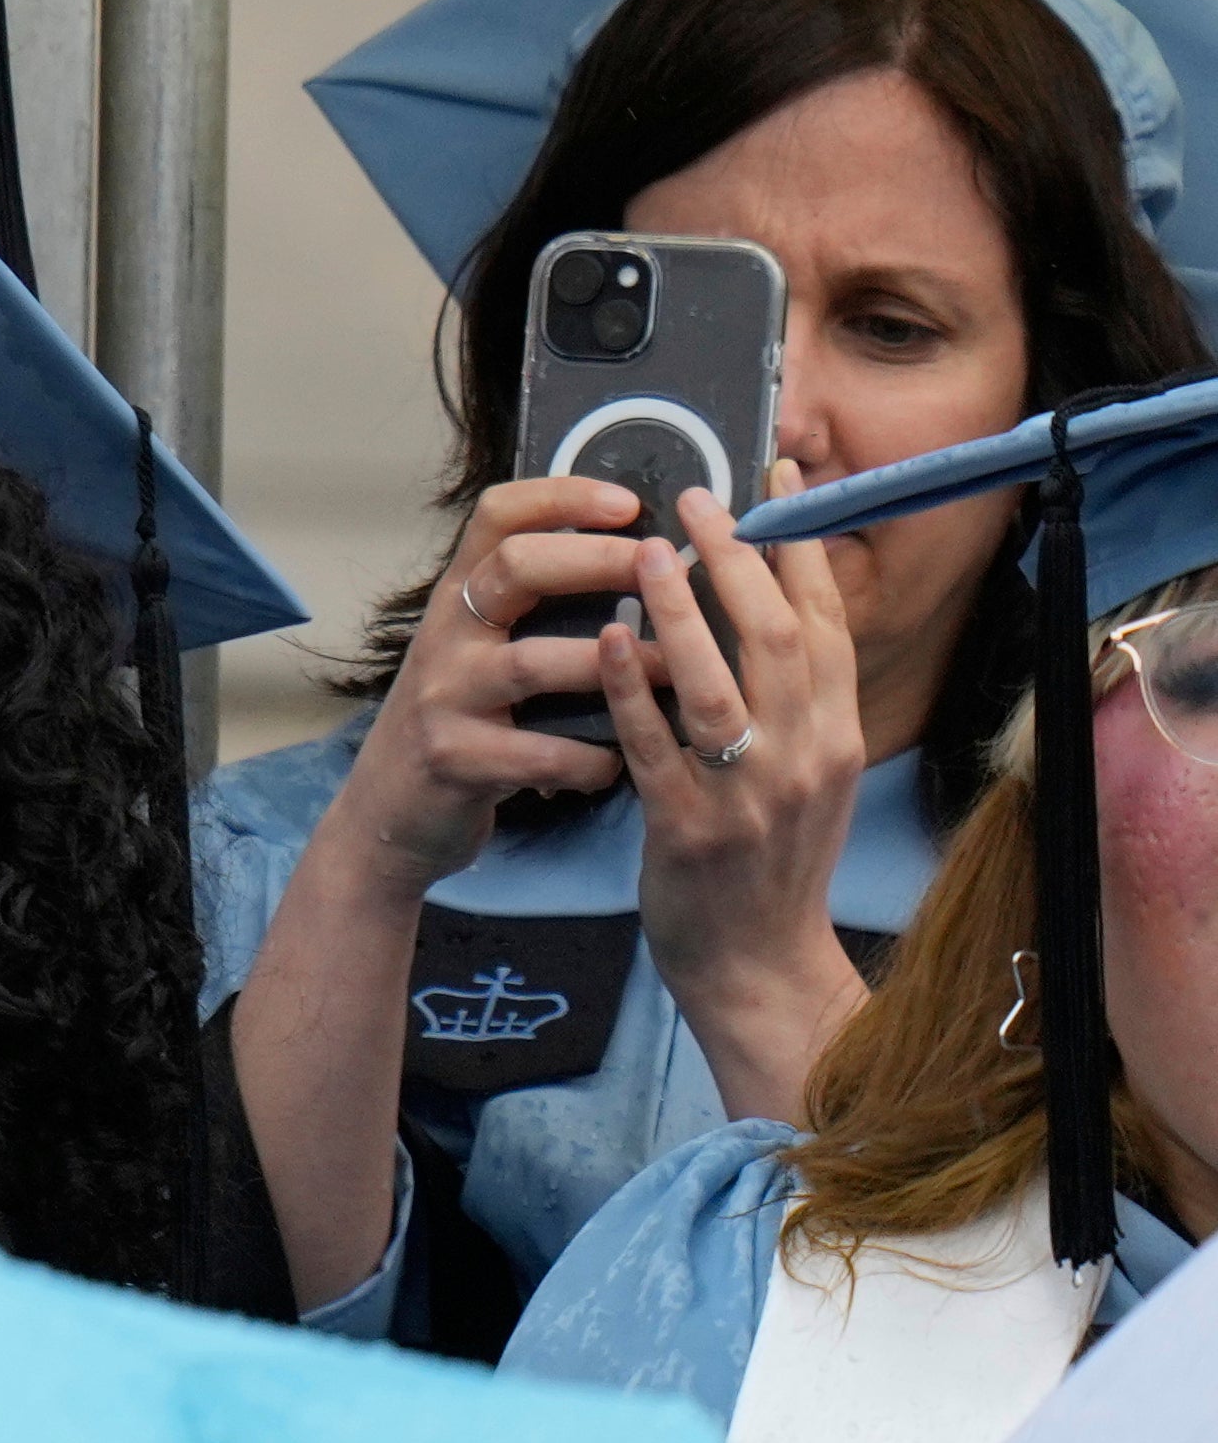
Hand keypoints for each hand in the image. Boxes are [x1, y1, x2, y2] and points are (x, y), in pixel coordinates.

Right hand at [320, 473, 651, 900]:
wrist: (390, 811)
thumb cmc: (464, 721)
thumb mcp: (480, 649)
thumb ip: (535, 609)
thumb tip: (639, 562)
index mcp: (460, 596)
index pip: (499, 517)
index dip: (562, 496)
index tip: (630, 501)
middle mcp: (446, 633)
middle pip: (514, 567)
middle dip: (597, 560)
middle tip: (662, 568)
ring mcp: (444, 694)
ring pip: (533, 662)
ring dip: (615, 667)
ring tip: (676, 674)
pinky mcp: (454, 757)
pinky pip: (540, 752)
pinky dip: (593, 760)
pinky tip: (621, 765)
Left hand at [620, 475, 870, 1122]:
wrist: (758, 964)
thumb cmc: (769, 854)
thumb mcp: (804, 768)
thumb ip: (793, 693)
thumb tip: (768, 595)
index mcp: (837, 737)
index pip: (830, 624)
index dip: (802, 546)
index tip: (775, 478)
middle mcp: (806, 759)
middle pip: (783, 639)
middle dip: (741, 558)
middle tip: (697, 496)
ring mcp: (750, 797)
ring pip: (720, 686)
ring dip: (685, 611)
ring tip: (647, 549)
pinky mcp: (689, 830)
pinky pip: (655, 746)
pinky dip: (631, 689)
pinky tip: (606, 639)